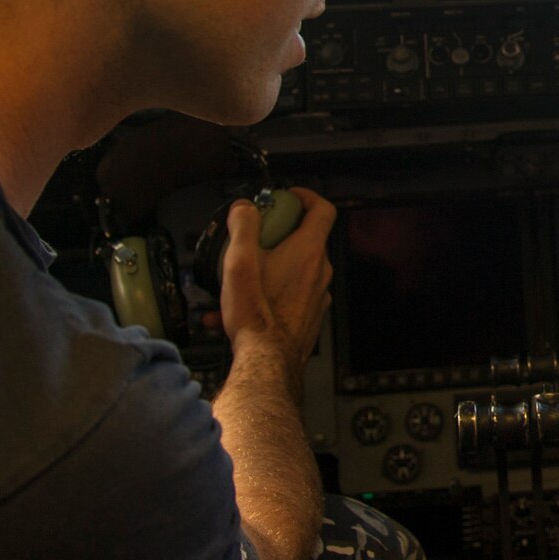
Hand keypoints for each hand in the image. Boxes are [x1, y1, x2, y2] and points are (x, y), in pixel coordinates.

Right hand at [215, 187, 336, 380]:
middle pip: (305, 240)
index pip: (323, 210)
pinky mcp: (309, 316)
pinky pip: (288, 295)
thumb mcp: (240, 260)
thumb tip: (245, 207)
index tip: (288, 198)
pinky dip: (267, 294)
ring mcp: (317, 295)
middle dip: (277, 236)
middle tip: (252, 240)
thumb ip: (243, 226)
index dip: (306, 197)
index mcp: (308, 251)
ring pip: (293, 270)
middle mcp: (319, 272)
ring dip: (267, 268)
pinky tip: (235, 309)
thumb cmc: (257, 315)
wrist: (266, 362)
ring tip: (236, 282)